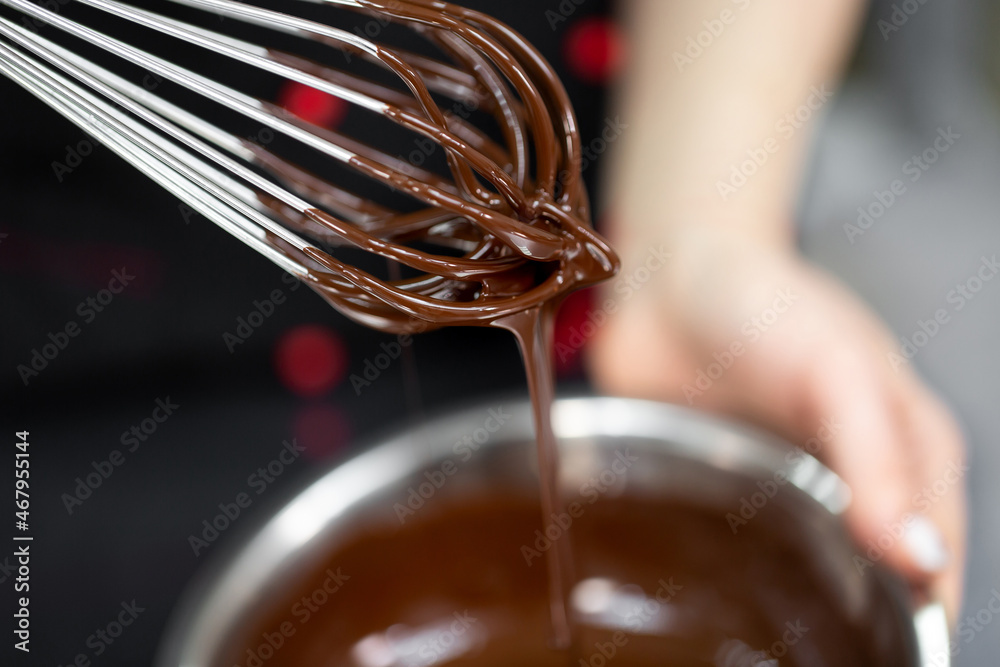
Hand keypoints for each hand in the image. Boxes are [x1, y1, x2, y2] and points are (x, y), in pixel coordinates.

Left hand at [588, 229, 965, 622]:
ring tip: (763, 648)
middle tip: (817, 656)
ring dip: (793, 615)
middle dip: (856, 629)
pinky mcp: (723, 497)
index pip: (933, 565)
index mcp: (909, 454)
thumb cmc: (767, 304)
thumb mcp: (841, 370)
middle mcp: (852, 484)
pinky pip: (735, 559)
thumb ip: (882, 462)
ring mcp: (785, 495)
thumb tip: (922, 561)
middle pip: (873, 583)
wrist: (666, 278)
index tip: (887, 661)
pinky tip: (714, 610)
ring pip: (805, 581)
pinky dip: (730, 588)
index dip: (919, 620)